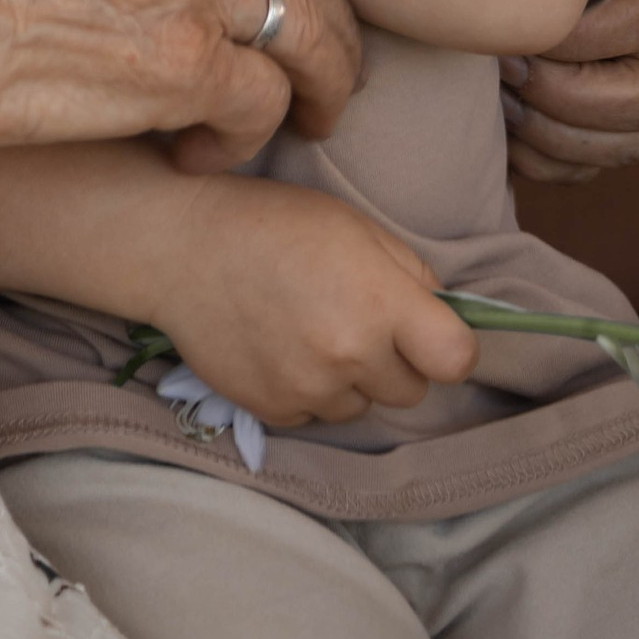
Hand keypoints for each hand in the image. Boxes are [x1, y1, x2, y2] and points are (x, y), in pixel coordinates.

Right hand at [144, 183, 477, 428]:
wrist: (182, 246)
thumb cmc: (273, 223)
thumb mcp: (352, 225)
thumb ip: (409, 271)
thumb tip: (438, 314)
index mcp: (382, 303)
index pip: (456, 360)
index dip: (447, 348)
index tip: (428, 336)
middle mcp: (351, 355)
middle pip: (410, 391)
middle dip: (393, 362)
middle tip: (354, 322)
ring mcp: (310, 389)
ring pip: (360, 407)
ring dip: (348, 380)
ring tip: (308, 332)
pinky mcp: (274, 411)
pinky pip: (315, 416)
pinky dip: (306, 391)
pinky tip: (279, 348)